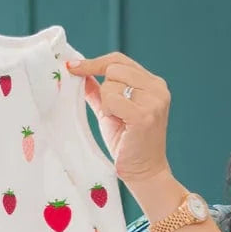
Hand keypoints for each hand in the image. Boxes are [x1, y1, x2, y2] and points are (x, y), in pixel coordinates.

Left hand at [65, 52, 171, 187]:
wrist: (144, 172)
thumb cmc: (128, 143)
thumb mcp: (111, 110)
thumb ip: (99, 91)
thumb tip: (80, 72)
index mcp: (153, 84)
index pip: (119, 59)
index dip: (95, 62)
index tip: (72, 66)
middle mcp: (158, 88)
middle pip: (114, 68)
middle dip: (105, 89)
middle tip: (112, 112)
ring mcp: (154, 101)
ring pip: (112, 82)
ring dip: (107, 103)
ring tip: (119, 120)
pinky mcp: (144, 115)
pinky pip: (111, 98)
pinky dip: (108, 110)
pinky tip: (120, 123)